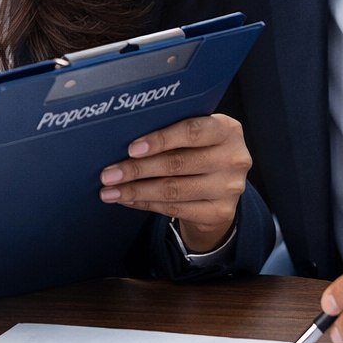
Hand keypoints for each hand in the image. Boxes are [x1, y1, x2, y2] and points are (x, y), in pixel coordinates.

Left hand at [98, 113, 250, 252]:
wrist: (223, 186)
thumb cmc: (198, 150)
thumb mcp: (195, 135)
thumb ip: (171, 130)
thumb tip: (121, 138)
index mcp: (227, 130)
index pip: (192, 131)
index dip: (160, 140)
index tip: (130, 149)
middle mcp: (234, 158)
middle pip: (178, 164)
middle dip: (137, 169)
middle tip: (108, 175)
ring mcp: (230, 188)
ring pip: (174, 190)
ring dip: (136, 191)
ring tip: (110, 191)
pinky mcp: (221, 212)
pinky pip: (176, 209)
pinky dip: (146, 204)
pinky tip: (128, 200)